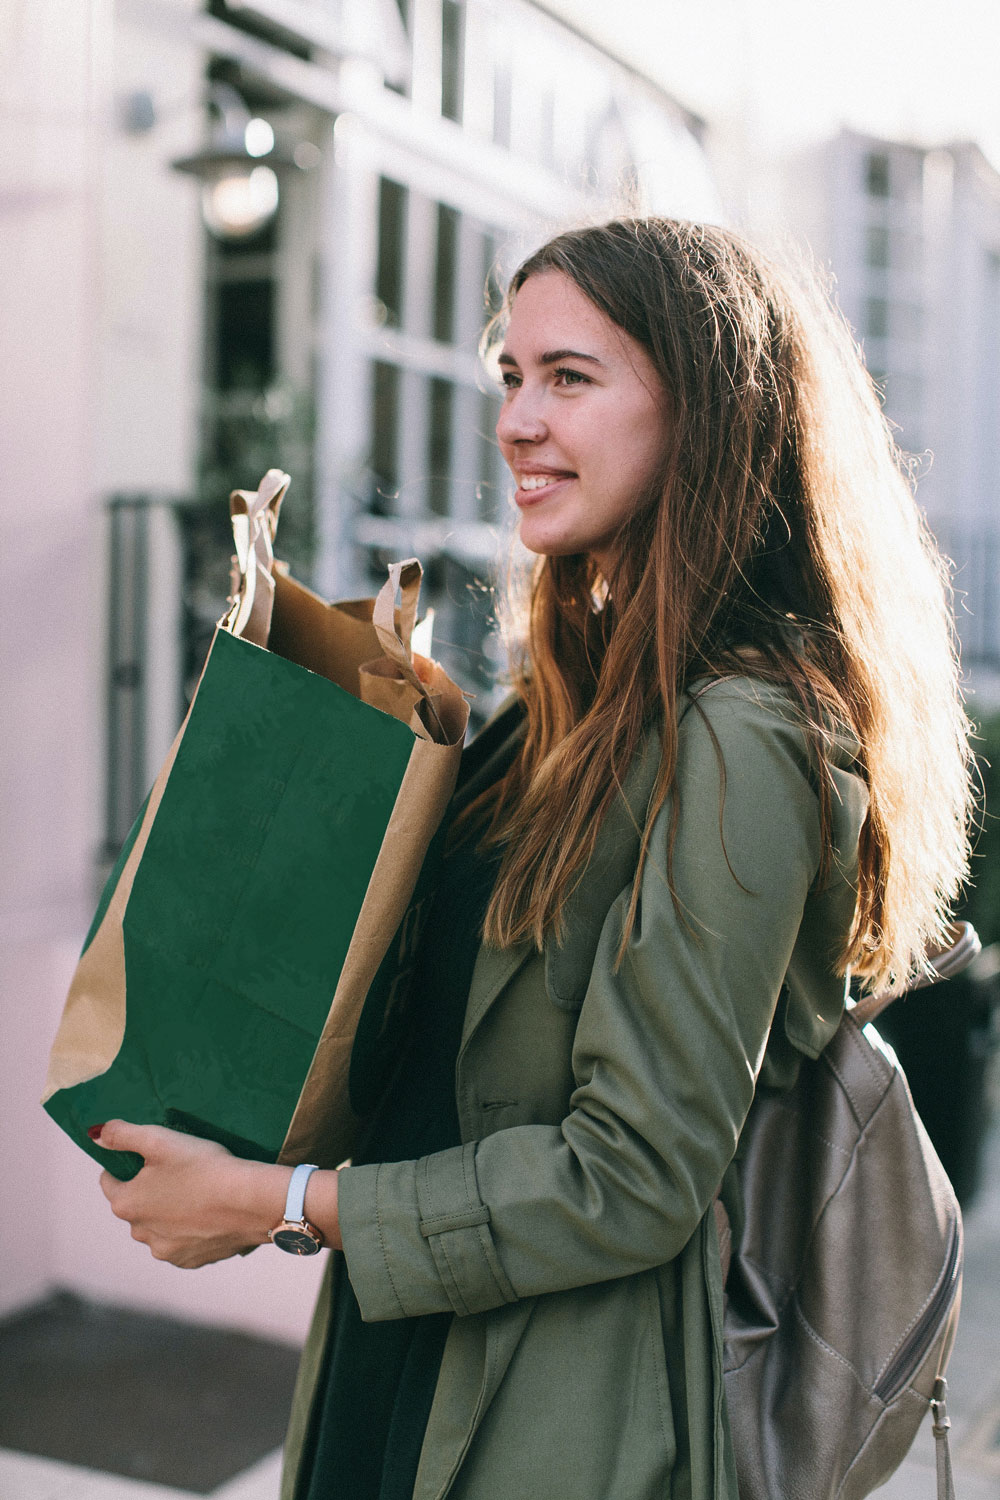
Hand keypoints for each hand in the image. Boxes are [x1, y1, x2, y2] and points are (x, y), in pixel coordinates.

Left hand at [96, 1120, 288, 1268]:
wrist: (251, 1202)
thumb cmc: (204, 1167)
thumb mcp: (161, 1140)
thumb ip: (123, 1134)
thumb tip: (96, 1134)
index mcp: (126, 1204)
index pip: (110, 1181)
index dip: (128, 1164)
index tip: (152, 1156)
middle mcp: (140, 1234)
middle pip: (136, 1205)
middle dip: (150, 1190)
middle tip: (179, 1170)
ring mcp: (166, 1251)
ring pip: (158, 1226)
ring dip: (168, 1212)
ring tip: (197, 1192)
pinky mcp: (191, 1261)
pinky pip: (181, 1242)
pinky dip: (189, 1229)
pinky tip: (208, 1212)